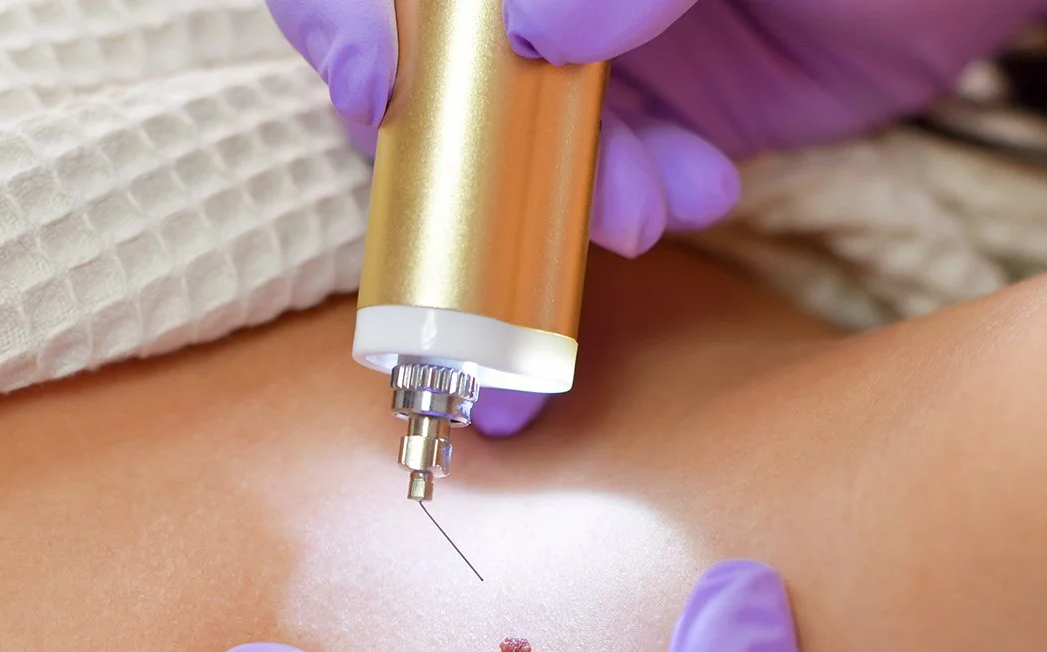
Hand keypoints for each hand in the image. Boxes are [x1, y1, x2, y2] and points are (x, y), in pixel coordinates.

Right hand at [274, 0, 1046, 433]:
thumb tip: (534, 33)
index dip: (348, 24)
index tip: (373, 92)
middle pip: (437, 77)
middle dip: (457, 162)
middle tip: (486, 232)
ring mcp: (595, 52)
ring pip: (516, 153)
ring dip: (562, 198)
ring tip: (647, 207)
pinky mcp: (656, 126)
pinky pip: (604, 190)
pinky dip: (636, 206)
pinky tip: (697, 190)